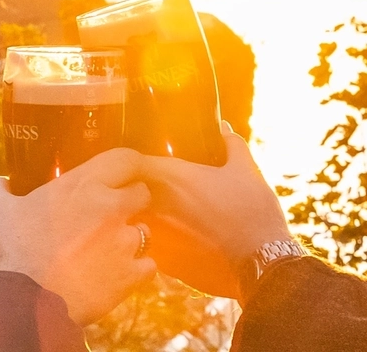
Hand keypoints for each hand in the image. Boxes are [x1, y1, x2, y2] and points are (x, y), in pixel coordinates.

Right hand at [0, 149, 156, 325]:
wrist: (17, 306)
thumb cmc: (7, 254)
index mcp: (83, 186)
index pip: (126, 159)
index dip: (131, 165)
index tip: (126, 174)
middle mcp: (110, 208)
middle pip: (142, 194)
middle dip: (131, 201)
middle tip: (111, 213)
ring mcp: (123, 242)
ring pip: (145, 230)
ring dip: (130, 236)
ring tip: (107, 248)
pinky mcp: (128, 275)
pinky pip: (147, 266)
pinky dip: (136, 269)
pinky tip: (115, 273)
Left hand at [140, 122, 290, 298]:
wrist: (261, 262)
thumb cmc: (253, 211)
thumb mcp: (245, 170)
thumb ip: (232, 144)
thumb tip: (224, 127)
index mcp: (172, 177)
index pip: (134, 162)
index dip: (137, 162)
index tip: (146, 164)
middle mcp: (157, 204)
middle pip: (129, 191)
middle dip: (136, 187)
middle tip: (153, 187)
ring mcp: (157, 234)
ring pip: (136, 219)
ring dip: (144, 214)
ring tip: (165, 214)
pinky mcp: (163, 260)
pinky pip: (149, 245)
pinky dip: (157, 239)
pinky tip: (176, 240)